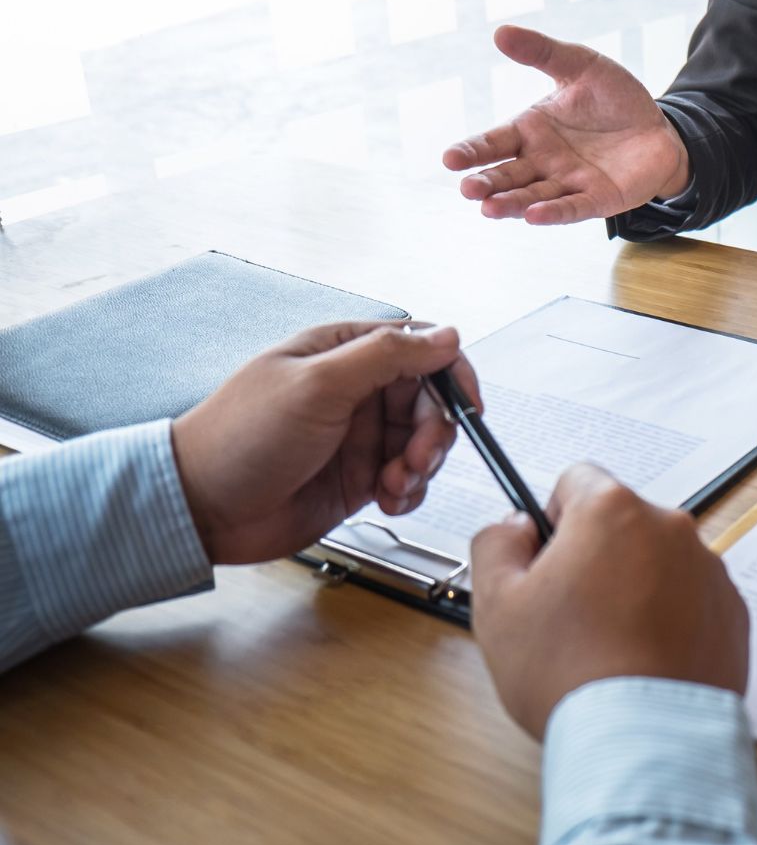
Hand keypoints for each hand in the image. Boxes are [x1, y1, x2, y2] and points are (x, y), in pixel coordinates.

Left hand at [172, 322, 479, 564]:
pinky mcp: (360, 477)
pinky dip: (410, 491)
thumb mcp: (317, 385)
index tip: (468, 405)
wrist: (200, 509)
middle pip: (431, 400)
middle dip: (435, 431)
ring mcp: (359, 436)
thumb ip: (386, 356)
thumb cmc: (239, 438)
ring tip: (394, 483)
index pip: (420, 348)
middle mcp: (356, 391)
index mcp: (344, 353)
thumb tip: (446, 335)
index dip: (452, 374)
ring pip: (425, 443)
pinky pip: (409, 479)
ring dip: (422, 466)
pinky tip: (387, 499)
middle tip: (416, 457)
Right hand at [443, 25, 691, 224]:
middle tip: (466, 190)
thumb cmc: (615, 98)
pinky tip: (533, 216)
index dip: (471, 151)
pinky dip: (553, 213)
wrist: (660, 126)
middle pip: (507, 175)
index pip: (493, 143)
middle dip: (486, 183)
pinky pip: (571, 208)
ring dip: (511, 203)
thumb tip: (500, 32)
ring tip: (489, 209)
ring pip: (533, 196)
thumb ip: (542, 53)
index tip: (449, 159)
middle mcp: (543, 161)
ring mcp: (568, 183)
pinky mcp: (597, 200)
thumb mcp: (580, 65)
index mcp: (531, 130)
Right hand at [470, 464, 749, 738]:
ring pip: (657, 564)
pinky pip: (690, 601)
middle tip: (570, 616)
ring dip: (634, 589)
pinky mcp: (732, 614)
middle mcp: (670, 529)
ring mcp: (709, 571)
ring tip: (609, 648)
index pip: (576, 481)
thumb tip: (515, 526)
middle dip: (595, 557)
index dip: (553, 519)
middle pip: (621, 524)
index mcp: (612, 512)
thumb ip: (495, 543)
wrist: (644, 741)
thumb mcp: (496, 604)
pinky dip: (669, 621)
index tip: (546, 560)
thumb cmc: (570, 673)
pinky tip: (644, 662)